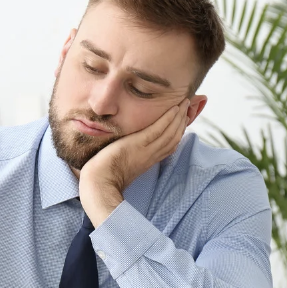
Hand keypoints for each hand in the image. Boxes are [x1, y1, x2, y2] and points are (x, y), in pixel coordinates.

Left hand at [79, 98, 189, 226]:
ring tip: (184, 103)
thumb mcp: (121, 167)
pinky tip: (174, 109)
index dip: (178, 132)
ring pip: (170, 132)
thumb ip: (128, 158)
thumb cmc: (104, 178)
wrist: (98, 184)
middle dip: (183, 122)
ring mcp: (146, 150)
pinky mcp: (138, 144)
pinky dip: (168, 119)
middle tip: (188, 107)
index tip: (183, 120)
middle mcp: (151, 156)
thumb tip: (125, 152)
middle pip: (174, 138)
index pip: (169, 145)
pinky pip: (158, 130)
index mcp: (148, 161)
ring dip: (179, 117)